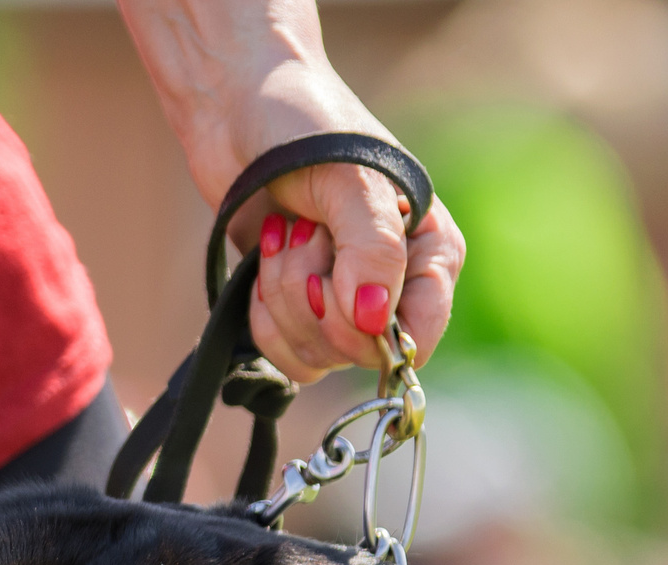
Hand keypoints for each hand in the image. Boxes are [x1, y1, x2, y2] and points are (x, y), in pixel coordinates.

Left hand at [117, 0, 464, 383]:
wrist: (238, 106)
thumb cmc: (306, 127)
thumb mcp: (351, 181)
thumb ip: (371, 251)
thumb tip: (374, 321)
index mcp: (429, 253)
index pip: (418, 335)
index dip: (371, 329)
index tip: (332, 286)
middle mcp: (394, 285)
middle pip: (359, 350)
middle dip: (314, 298)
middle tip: (301, 231)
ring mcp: (345, 302)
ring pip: (318, 354)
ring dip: (283, 298)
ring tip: (281, 233)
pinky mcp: (299, 311)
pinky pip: (286, 355)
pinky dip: (263, 316)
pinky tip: (263, 261)